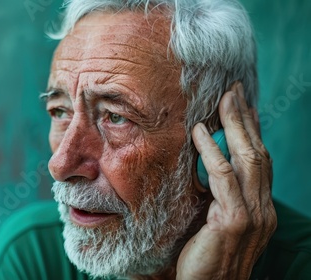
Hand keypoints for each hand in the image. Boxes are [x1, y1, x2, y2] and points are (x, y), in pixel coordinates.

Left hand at [176, 83, 276, 279]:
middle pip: (258, 154)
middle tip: (234, 92)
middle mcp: (263, 209)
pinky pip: (222, 177)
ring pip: (247, 160)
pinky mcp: (233, 221)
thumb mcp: (216, 223)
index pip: (260, 163)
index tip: (243, 107)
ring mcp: (252, 216)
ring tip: (223, 101)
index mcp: (260, 209)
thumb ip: (218, 198)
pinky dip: (212, 151)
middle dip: (246, 120)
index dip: (252, 132)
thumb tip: (206, 169)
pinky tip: (201, 132)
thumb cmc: (205, 258)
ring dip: (235, 126)